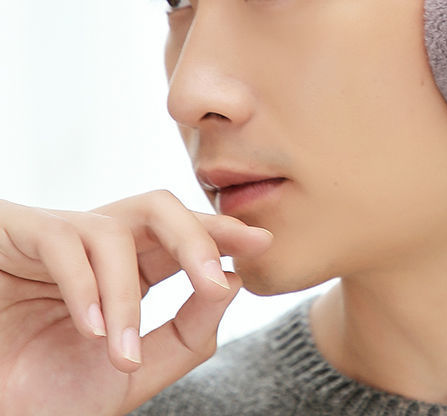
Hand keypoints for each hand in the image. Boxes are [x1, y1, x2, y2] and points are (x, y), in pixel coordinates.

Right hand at [0, 191, 272, 415]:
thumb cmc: (46, 394)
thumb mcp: (132, 374)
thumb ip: (186, 334)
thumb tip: (232, 281)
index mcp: (131, 268)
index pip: (184, 235)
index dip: (221, 233)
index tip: (263, 242)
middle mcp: (99, 245)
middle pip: (160, 209)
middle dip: (194, 236)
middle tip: (215, 277)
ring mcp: (59, 237)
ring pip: (114, 230)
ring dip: (125, 294)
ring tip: (121, 351)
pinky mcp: (17, 234)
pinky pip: (63, 241)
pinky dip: (85, 288)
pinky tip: (90, 332)